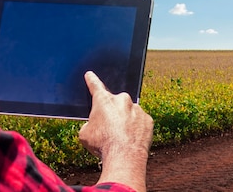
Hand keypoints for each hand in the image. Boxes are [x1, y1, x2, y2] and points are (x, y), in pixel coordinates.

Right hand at [79, 71, 152, 191]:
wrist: (124, 157)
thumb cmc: (102, 145)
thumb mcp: (84, 134)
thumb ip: (89, 124)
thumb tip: (94, 125)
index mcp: (104, 101)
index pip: (95, 86)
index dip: (92, 80)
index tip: (90, 74)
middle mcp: (122, 100)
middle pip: (115, 103)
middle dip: (112, 113)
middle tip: (109, 128)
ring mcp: (137, 109)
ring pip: (129, 112)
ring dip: (125, 120)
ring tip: (121, 137)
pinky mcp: (148, 119)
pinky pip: (140, 121)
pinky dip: (136, 128)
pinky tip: (131, 139)